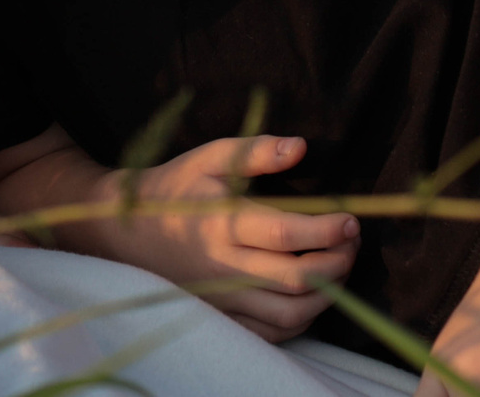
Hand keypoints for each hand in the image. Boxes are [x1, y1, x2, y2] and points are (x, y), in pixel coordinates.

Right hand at [91, 136, 359, 341]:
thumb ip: (255, 152)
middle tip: (352, 241)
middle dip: (337, 262)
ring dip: (327, 295)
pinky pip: (272, 332)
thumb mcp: (209, 158)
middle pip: (295, 278)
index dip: (325, 229)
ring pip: (290, 312)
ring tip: (338, 266)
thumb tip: (301, 147)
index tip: (350, 219)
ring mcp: (224, 297)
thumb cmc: (176, 188)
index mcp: (221, 223)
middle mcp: (223, 266)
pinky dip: (302, 319)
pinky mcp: (224, 315)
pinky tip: (313, 295)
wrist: (127, 231)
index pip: (284, 232)